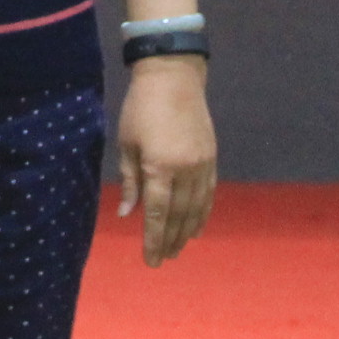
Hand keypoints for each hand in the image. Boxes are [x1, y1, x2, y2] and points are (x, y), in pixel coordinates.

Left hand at [116, 57, 216, 267]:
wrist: (173, 77)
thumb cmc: (141, 108)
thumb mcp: (127, 143)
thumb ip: (129, 181)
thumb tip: (127, 213)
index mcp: (159, 166)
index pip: (157, 214)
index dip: (154, 240)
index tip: (151, 261)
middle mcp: (185, 170)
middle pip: (179, 216)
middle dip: (170, 240)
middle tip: (163, 259)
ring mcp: (202, 164)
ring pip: (196, 208)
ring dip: (186, 232)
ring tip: (178, 249)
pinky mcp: (211, 158)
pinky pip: (209, 194)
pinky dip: (203, 214)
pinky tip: (196, 227)